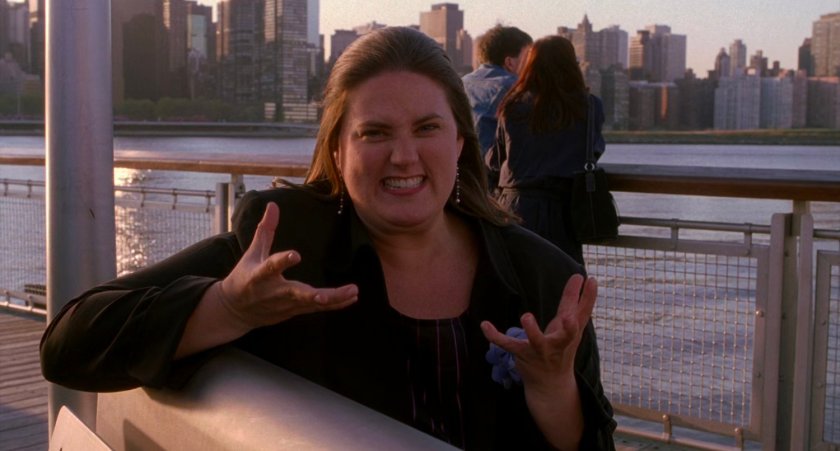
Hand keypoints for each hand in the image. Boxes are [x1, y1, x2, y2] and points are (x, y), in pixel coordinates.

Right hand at [218, 202, 358, 331]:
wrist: (236, 310)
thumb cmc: (244, 277)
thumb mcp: (251, 253)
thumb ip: (265, 230)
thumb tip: (273, 204)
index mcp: (260, 275)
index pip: (271, 267)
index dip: (282, 261)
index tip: (295, 255)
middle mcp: (274, 292)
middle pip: (296, 293)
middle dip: (313, 295)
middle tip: (327, 295)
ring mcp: (285, 304)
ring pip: (310, 303)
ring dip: (333, 299)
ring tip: (353, 292)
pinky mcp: (294, 311)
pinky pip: (316, 309)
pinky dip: (335, 304)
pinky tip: (351, 298)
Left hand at [480, 274, 596, 391]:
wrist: (551, 385)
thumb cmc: (561, 349)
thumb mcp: (571, 327)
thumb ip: (577, 302)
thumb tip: (584, 277)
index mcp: (571, 334)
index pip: (582, 315)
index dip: (588, 298)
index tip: (591, 280)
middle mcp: (559, 343)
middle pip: (567, 336)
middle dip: (569, 327)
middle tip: (568, 317)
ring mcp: (540, 351)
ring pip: (537, 342)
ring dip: (532, 331)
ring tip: (526, 316)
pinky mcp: (522, 355)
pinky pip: (508, 345)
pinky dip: (495, 336)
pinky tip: (484, 324)